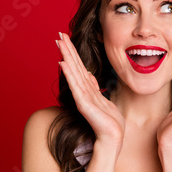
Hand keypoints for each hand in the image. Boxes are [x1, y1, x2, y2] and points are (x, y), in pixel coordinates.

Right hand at [57, 32, 125, 148]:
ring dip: (66, 56)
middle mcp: (83, 91)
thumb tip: (89, 74)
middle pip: (74, 66)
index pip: (79, 67)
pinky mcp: (84, 104)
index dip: (73, 52)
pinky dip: (69, 74)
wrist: (113, 137)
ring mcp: (82, 96)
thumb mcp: (103, 99)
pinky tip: (63, 63)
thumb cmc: (109, 122)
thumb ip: (94, 87)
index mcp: (88, 89)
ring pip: (73, 72)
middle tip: (58, 34)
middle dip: (67, 50)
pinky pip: (76, 86)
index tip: (65, 38)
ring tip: (59, 43)